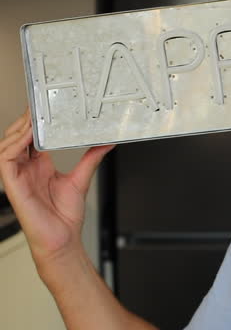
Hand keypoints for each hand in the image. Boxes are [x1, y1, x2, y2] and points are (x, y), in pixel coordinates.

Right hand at [0, 109, 113, 263]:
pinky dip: (15, 145)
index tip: (44, 108)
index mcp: (40, 166)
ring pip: (8, 145)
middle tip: (37, 107)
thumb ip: (91, 159)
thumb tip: (106, 143)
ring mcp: (18, 176)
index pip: (32, 138)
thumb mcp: (81, 179)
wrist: (62, 238)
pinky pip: (6, 160)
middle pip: (18, 138)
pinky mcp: (12, 184)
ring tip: (32, 118)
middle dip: (25, 122)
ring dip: (18, 130)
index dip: (35, 123)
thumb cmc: (65, 215)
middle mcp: (27, 169)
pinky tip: (26, 137)